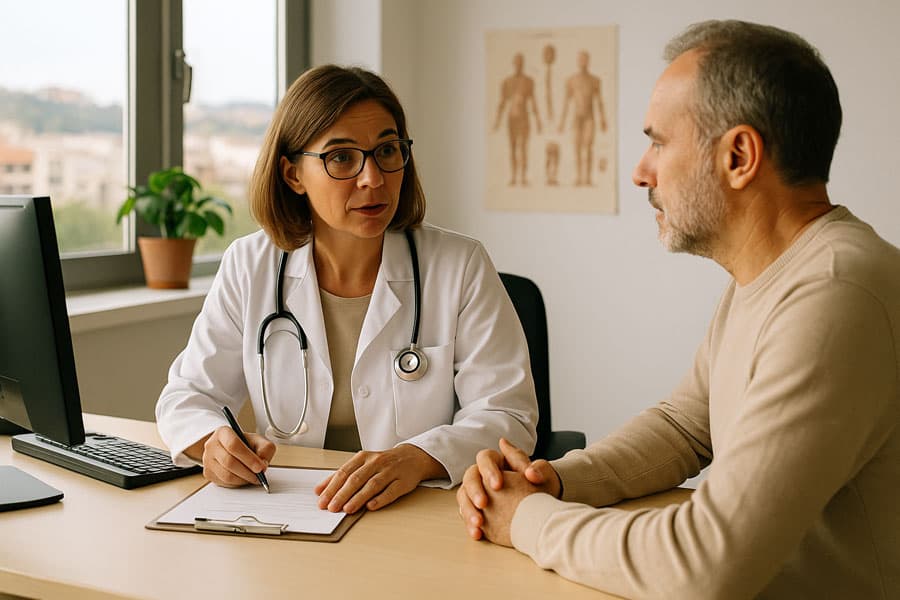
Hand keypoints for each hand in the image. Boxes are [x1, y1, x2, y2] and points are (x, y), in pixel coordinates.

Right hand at [197, 426, 275, 488]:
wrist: (230, 449)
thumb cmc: (244, 444)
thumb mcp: (258, 440)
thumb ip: (265, 448)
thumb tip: (263, 463)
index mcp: (223, 432)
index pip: (233, 445)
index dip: (249, 458)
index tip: (260, 467)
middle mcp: (212, 445)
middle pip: (229, 462)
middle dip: (248, 471)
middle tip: (259, 475)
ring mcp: (207, 460)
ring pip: (226, 475)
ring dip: (243, 479)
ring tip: (253, 477)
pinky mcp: (208, 473)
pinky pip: (224, 483)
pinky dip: (237, 483)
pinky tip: (243, 478)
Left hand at [315, 444, 446, 513]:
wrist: (412, 457)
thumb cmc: (383, 463)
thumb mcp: (361, 464)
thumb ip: (341, 476)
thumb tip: (320, 490)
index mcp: (363, 457)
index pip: (344, 472)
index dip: (332, 487)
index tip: (322, 500)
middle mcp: (376, 462)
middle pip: (356, 479)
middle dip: (342, 494)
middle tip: (331, 507)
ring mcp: (390, 471)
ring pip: (372, 485)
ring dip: (358, 498)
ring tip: (347, 509)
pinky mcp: (403, 482)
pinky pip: (391, 491)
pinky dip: (380, 499)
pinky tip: (371, 506)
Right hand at [456, 438, 560, 539]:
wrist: (543, 506)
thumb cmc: (542, 485)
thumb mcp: (543, 475)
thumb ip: (538, 470)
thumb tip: (531, 472)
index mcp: (497, 460)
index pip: (485, 458)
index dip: (488, 471)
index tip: (498, 485)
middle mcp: (483, 474)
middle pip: (470, 477)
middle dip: (475, 491)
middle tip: (483, 504)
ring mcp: (477, 492)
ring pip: (464, 496)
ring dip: (468, 510)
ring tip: (479, 523)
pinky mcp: (477, 509)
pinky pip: (467, 515)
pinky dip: (470, 525)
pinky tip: (478, 534)